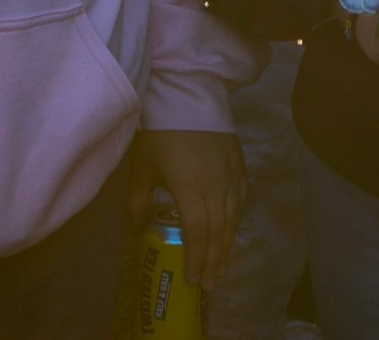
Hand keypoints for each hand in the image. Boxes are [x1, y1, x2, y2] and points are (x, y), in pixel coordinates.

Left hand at [127, 130, 245, 289]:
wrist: (187, 93)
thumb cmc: (160, 130)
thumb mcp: (143, 166)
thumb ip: (139, 200)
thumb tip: (136, 229)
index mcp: (189, 188)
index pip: (198, 233)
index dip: (197, 259)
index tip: (194, 280)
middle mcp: (216, 186)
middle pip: (218, 232)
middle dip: (214, 261)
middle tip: (210, 284)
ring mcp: (232, 175)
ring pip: (234, 219)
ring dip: (228, 246)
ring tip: (222, 267)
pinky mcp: (240, 164)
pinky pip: (242, 199)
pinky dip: (237, 220)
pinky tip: (232, 232)